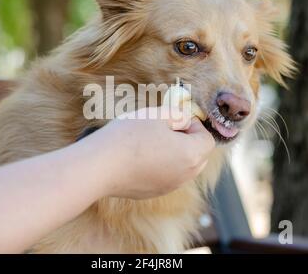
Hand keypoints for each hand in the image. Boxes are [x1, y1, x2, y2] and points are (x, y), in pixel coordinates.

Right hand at [85, 107, 215, 198]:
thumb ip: (179, 115)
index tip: (175, 119)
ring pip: (182, 168)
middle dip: (188, 141)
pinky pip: (166, 176)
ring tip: (151, 141)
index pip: (207, 139)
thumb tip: (186, 119)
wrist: (101, 165)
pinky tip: (140, 157)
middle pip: (198, 156)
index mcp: (191, 155)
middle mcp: (185, 176)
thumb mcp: (157, 115)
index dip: (194, 126)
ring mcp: (169, 186)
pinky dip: (160, 166)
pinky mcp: (153, 192)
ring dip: (175, 153)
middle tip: (165, 129)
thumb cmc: (130, 136)